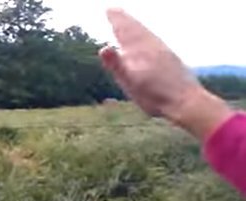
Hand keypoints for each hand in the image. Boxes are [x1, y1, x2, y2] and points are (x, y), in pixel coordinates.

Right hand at [100, 8, 232, 139]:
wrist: (186, 102)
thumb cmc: (155, 95)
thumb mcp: (130, 82)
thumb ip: (117, 64)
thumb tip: (103, 47)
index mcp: (141, 51)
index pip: (126, 31)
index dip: (117, 20)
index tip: (109, 9)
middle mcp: (152, 47)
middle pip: (137, 29)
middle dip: (125, 20)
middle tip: (115, 11)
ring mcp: (163, 53)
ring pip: (147, 35)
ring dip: (136, 28)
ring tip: (130, 24)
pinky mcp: (171, 61)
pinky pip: (155, 43)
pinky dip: (147, 38)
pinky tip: (149, 45)